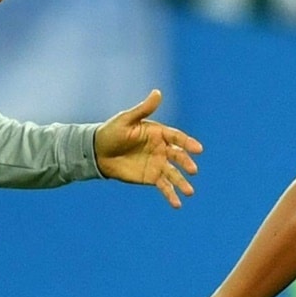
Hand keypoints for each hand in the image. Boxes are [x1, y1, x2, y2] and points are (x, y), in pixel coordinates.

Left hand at [95, 89, 201, 207]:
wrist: (97, 152)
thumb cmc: (111, 132)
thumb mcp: (127, 119)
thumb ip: (144, 109)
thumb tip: (157, 92)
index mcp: (158, 133)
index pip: (176, 137)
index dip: (188, 143)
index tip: (198, 150)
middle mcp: (161, 148)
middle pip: (178, 156)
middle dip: (186, 163)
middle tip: (193, 170)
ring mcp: (158, 164)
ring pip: (174, 174)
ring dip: (182, 183)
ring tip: (189, 192)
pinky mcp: (151, 177)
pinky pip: (164, 187)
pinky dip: (171, 195)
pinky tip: (177, 204)